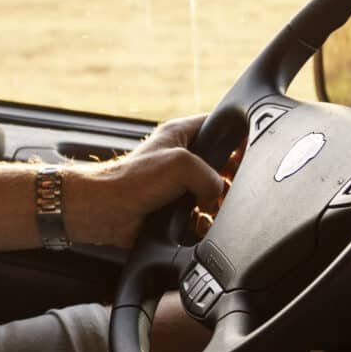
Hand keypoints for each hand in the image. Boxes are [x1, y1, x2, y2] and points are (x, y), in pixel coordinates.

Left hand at [69, 115, 224, 247]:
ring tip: (209, 209)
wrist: (105, 211)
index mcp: (182, 134)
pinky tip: (196, 224)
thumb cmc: (131, 180)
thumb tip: (216, 198)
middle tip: (227, 187)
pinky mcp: (174, 209)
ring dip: (216, 206)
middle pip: (222, 165)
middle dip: (229, 180)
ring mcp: (178, 185)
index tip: (245, 156)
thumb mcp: (182, 164)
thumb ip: (211, 177)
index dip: (236, 140)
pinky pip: (201, 217)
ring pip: (214, 195)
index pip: (220, 127)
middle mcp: (182, 158)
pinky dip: (203, 223)